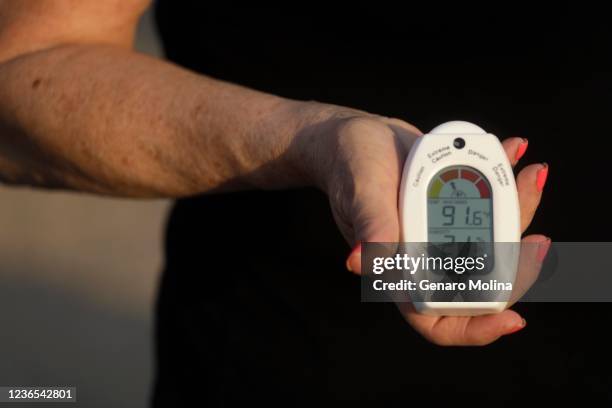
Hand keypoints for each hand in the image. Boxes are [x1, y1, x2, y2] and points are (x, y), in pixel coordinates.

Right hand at [298, 106, 548, 345]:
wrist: (361, 135)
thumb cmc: (351, 167)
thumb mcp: (362, 193)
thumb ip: (371, 226)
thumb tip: (360, 263)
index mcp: (401, 271)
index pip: (439, 319)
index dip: (477, 328)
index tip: (513, 318)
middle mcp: (427, 258)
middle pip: (484, 282)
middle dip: (518, 265)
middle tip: (538, 242)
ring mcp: (444, 233)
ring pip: (496, 241)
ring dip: (521, 213)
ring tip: (531, 175)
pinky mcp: (455, 206)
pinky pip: (490, 204)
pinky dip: (507, 181)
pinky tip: (515, 153)